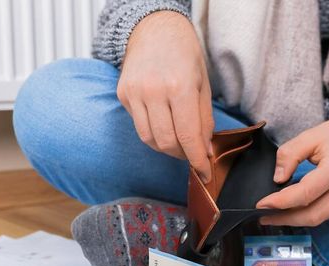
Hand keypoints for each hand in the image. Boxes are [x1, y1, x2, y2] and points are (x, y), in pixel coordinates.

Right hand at [118, 11, 213, 182]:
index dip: (198, 160)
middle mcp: (154, 91)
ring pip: (149, 139)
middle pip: (167, 142)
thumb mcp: (203, 84)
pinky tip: (163, 124)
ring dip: (166, 148)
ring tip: (179, 144)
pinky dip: (153, 132)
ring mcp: (134, 93)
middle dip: (182, 155)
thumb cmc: (185, 55)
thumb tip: (205, 149)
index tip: (205, 173)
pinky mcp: (123, 94)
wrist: (155, 29)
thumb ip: (204, 119)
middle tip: (192, 155)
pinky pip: (139, 125)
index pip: (188, 137)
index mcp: (180, 87)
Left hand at [257, 111, 328, 226]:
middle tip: (265, 216)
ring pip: (322, 218)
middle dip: (285, 219)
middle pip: (313, 215)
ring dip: (298, 218)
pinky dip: (314, 212)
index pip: (304, 194)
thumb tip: (277, 179)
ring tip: (279, 212)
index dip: (280, 202)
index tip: (261, 204)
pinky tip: (302, 206)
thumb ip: (289, 155)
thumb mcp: (310, 136)